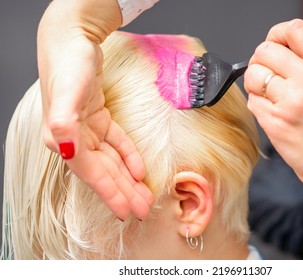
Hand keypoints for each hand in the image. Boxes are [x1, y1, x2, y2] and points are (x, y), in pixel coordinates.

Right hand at [37, 0, 152, 219]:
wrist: (74, 39)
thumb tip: (64, 149)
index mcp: (63, 138)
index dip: (110, 194)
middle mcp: (73, 138)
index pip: (91, 173)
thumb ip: (64, 122)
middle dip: (124, 193)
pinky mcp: (98, 118)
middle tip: (143, 210)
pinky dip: (128, 156)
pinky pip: (116, 143)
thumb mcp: (67, 92)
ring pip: (111, 161)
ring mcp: (86, 129)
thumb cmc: (69, 63)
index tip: (127, 212)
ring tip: (144, 196)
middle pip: (104, 172)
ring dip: (128, 180)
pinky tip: (139, 169)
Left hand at [244, 19, 302, 196]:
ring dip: (256, 86)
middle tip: (267, 75)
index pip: (294, 30)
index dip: (276, 34)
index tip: (272, 45)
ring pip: (252, 76)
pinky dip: (258, 107)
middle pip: (264, 51)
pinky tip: (275, 116)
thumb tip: (279, 54)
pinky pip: (252, 102)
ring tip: (272, 99)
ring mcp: (291, 101)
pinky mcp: (275, 122)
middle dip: (260, 62)